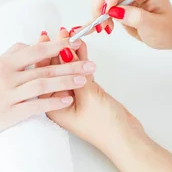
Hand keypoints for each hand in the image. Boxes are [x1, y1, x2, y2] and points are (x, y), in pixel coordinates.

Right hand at [0, 39, 96, 142]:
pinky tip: (68, 100)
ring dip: (66, 82)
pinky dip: (53, 102)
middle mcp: (6, 76)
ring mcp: (8, 95)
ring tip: (85, 80)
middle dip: (71, 65)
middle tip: (91, 65)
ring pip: (43, 85)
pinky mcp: (10, 113)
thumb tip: (29, 45)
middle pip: (44, 67)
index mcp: (3, 63)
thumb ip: (10, 56)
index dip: (57, 46)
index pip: (35, 51)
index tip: (75, 44)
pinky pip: (36, 106)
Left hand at [38, 28, 142, 155]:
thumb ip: (76, 73)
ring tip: (69, 32)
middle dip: (56, 50)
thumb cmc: (105, 126)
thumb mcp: (88, 97)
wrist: (127, 139)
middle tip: (57, 31)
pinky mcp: (87, 94)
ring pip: (68, 69)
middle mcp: (59, 101)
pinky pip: (81, 72)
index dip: (44, 54)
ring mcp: (73, 97)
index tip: (45, 37)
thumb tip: (64, 49)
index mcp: (53, 106)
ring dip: (70, 52)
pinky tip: (81, 44)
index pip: (45, 75)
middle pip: (54, 70)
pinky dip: (81, 59)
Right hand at [90, 0, 171, 49]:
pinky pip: (100, 2)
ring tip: (106, 26)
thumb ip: (136, 17)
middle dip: (101, 3)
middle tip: (103, 23)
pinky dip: (97, 14)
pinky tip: (99, 26)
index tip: (109, 10)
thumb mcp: (155, 27)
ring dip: (98, 9)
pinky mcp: (117, 0)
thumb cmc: (166, 28)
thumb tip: (115, 11)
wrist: (167, 32)